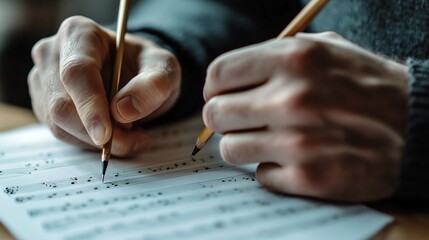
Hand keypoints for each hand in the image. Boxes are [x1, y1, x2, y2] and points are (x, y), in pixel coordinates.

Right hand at [29, 16, 180, 155]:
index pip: (77, 72)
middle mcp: (52, 54)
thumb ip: (153, 85)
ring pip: (59, 124)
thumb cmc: (146, 66)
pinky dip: (89, 143)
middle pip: (62, 104)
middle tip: (134, 140)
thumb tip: (122, 111)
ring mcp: (44, 80)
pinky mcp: (44, 104)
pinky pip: (61, 133)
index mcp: (79, 33)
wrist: (136, 76)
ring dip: (97, 141)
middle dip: (98, 132)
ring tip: (131, 136)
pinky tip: (113, 135)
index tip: (106, 135)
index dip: (90, 105)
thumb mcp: (164, 69)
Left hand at [203, 32, 408, 201]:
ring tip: (270, 140)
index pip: (218, 76)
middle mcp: (291, 98)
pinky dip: (272, 168)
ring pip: (231, 149)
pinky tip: (295, 159)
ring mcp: (298, 141)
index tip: (224, 96)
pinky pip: (261, 175)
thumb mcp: (326, 48)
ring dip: (245, 146)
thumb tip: (230, 77)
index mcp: (292, 58)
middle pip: (216, 114)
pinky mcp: (308, 177)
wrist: (415, 127)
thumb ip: (275, 55)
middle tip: (246, 121)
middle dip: (226, 119)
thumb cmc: (365, 85)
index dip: (216, 89)